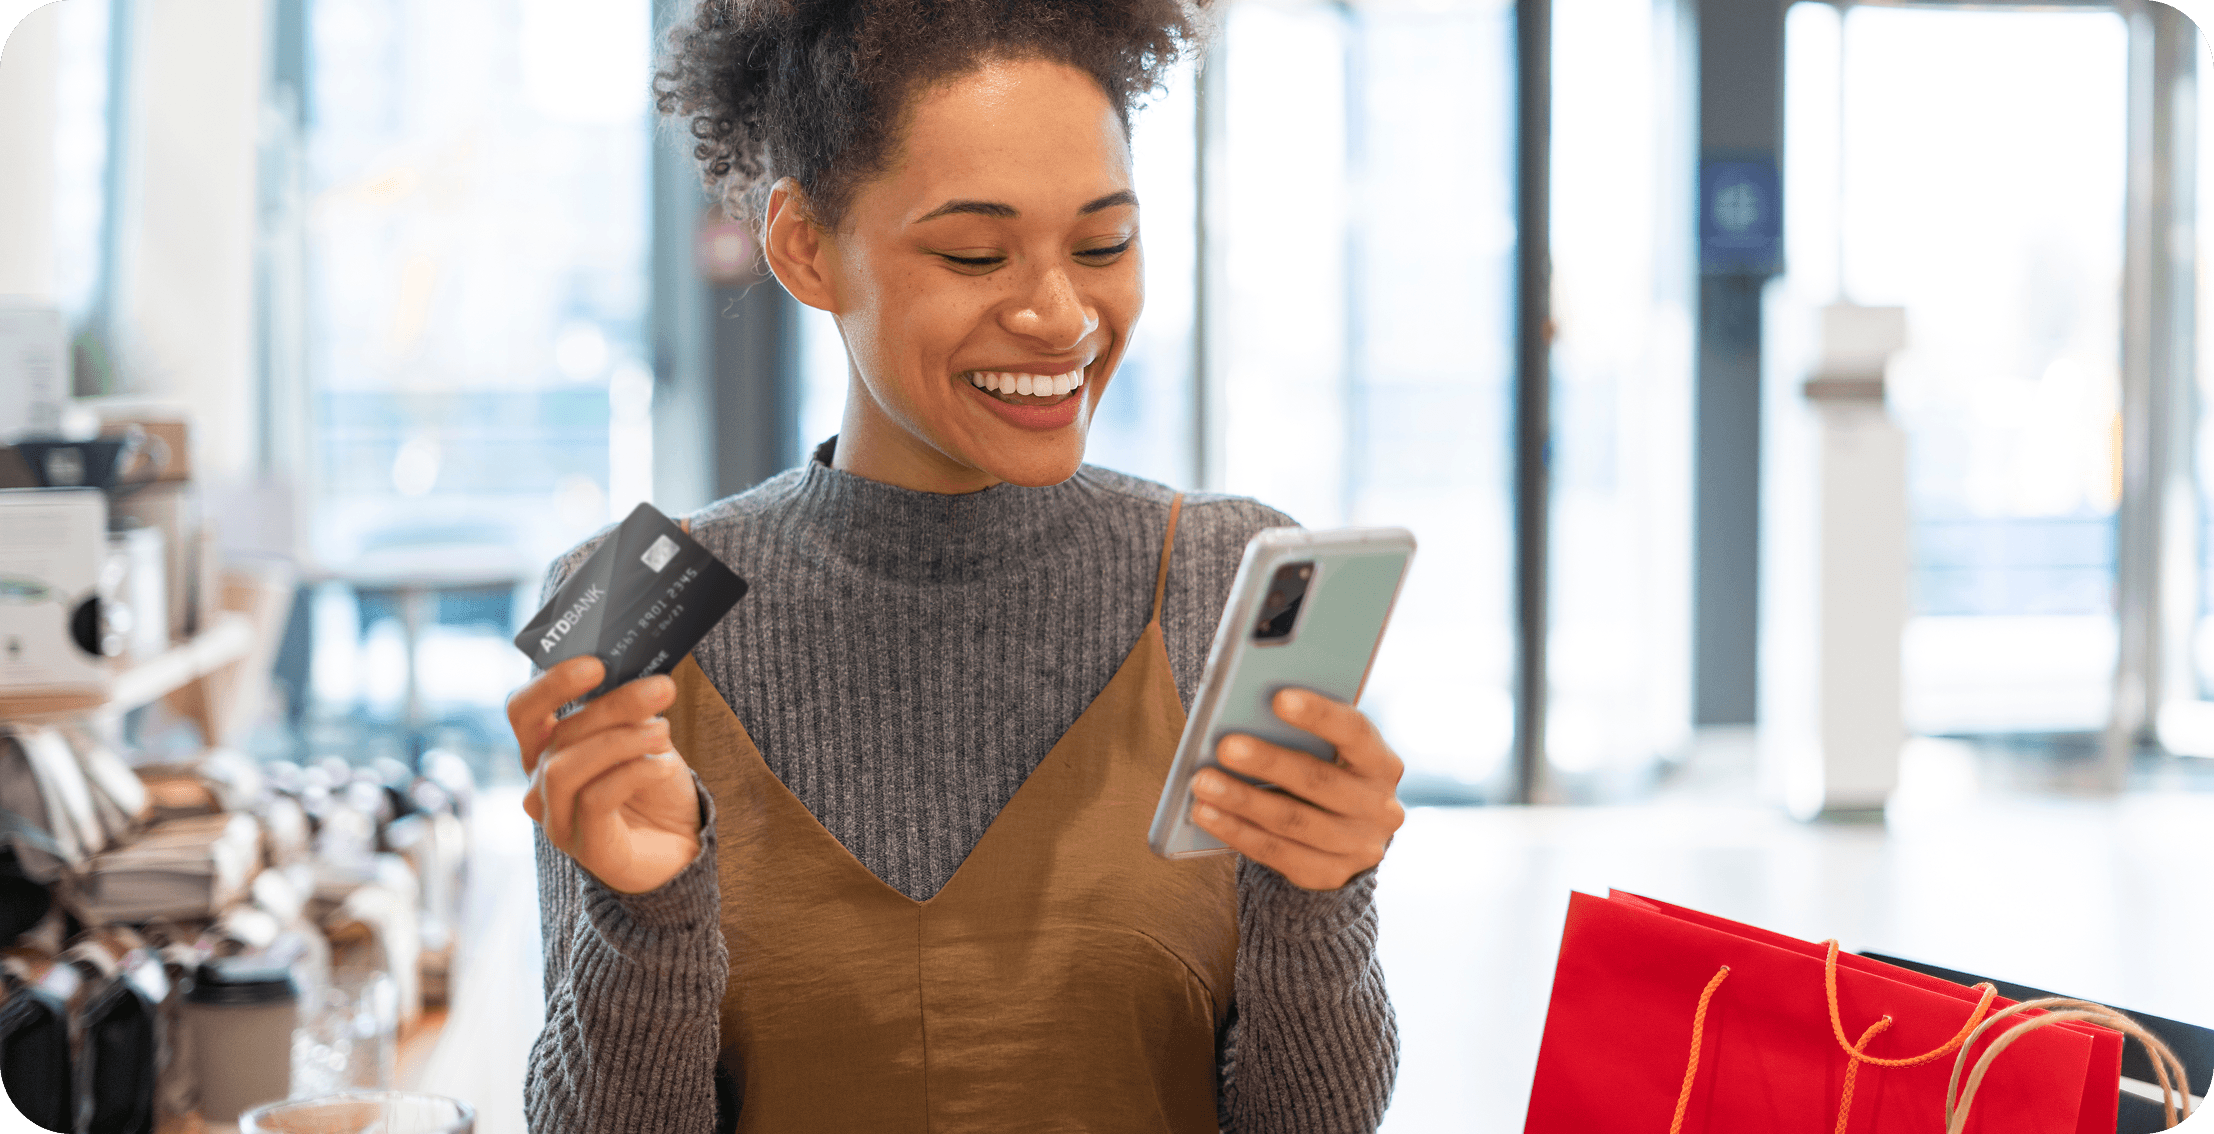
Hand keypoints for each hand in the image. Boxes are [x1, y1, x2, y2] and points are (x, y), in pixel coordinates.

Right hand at [509, 657, 703, 893]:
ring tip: (664, 731)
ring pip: (566, 768)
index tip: (595, 664)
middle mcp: (540, 786)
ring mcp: (558, 820)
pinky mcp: (586, 848)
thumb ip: (630, 710)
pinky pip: (595, 799)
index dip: (550, 683)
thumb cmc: (655, 785)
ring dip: (621, 740)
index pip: (524, 711)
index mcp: (545, 750)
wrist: (682, 844)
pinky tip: (664, 765)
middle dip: (611, 706)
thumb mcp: (643, 735)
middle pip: (557, 735)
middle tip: (660, 688)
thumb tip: (641, 675)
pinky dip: (634, 772)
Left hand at [1189, 689, 1406, 890]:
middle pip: (1318, 780)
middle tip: (1224, 746)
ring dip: (1242, 800)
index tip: (1278, 698)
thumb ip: (1304, 734)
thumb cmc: (1325, 772)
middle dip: (1268, 762)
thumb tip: (1245, 713)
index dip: (1319, 715)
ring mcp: (1359, 846)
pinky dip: (1236, 831)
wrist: (1348, 836)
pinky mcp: (1331, 874)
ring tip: (1201, 782)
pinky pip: (1277, 853)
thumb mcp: (1330, 752)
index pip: (1355, 731)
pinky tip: (1205, 813)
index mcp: (1382, 762)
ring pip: (1292, 821)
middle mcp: (1380, 807)